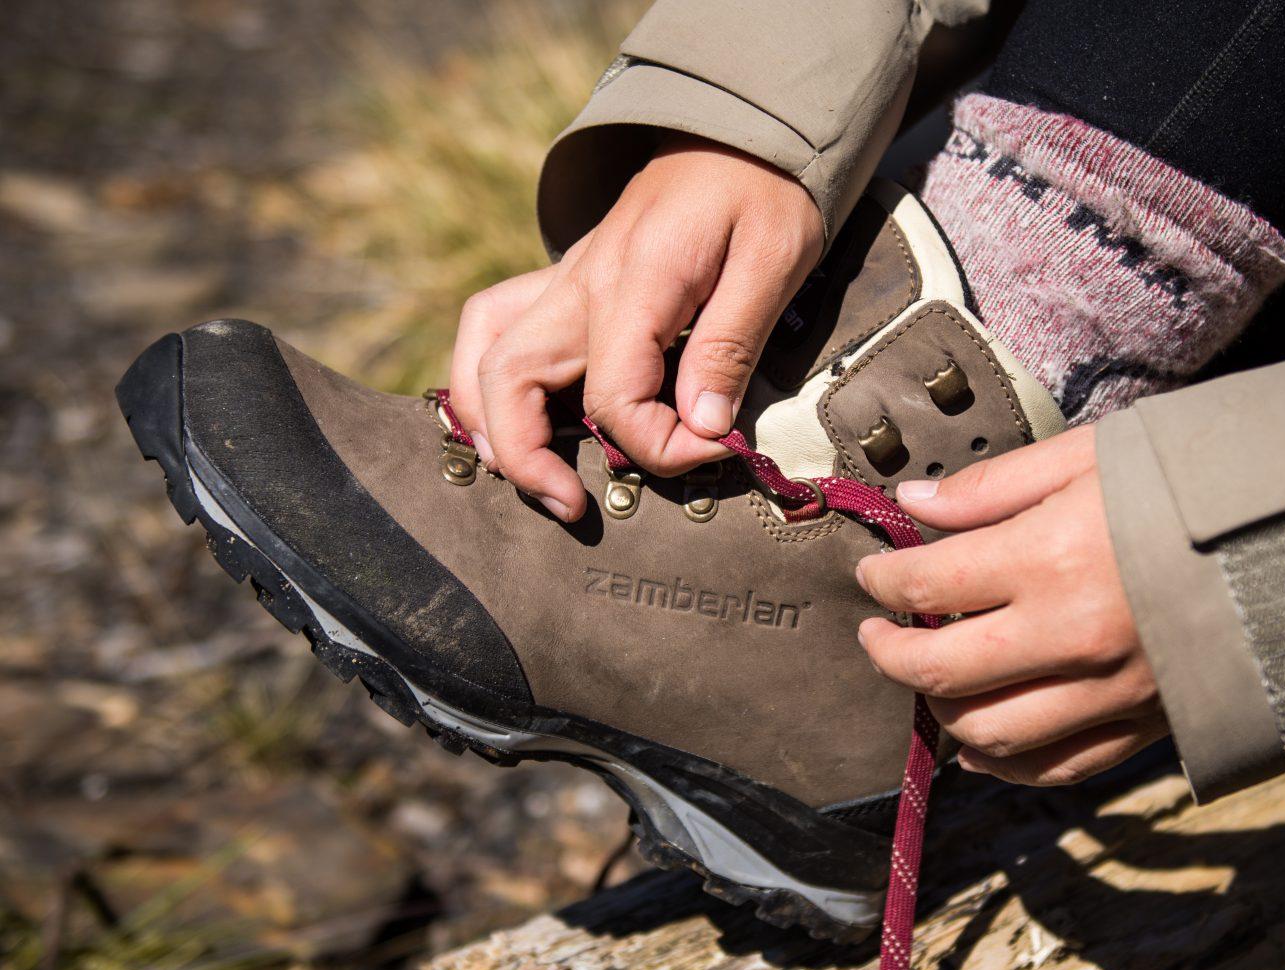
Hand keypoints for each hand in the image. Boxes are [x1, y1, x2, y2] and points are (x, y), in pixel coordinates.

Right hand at [449, 134, 821, 521]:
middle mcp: (583, 283)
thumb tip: (702, 427)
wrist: (743, 123)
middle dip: (523, 454)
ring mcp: (568, 280)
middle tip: (568, 503)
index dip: (659, 445)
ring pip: (483, 346)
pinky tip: (519, 413)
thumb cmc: (766, 188)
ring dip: (486, 417)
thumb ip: (731, 343)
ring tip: (524, 471)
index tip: (713, 451)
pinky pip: (502, 326)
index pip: (616, 396)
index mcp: (634, 282)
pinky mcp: (572, 282)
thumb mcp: (773, 259)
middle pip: (507, 375)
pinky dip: (492, 376)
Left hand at [854, 426, 1166, 785]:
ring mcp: (1110, 694)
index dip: (882, 581)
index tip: (871, 571)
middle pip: (940, 672)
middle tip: (873, 632)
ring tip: (924, 679)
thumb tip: (912, 505)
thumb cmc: (1202, 479)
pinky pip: (1056, 768)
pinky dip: (1004, 764)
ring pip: (988, 733)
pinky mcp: (1146, 726)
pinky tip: (977, 746)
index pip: (927, 585)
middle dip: (887, 653)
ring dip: (939, 712)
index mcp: (1051, 558)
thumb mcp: (1094, 454)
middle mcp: (1071, 638)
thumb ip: (995, 487)